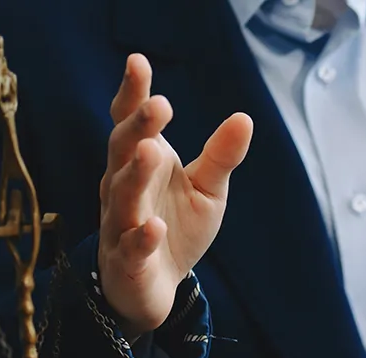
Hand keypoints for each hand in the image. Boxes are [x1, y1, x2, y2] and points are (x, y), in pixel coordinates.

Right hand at [98, 53, 252, 337]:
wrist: (156, 287)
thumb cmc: (176, 227)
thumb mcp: (208, 190)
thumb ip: (221, 157)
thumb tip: (245, 117)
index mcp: (141, 163)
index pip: (131, 122)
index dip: (132, 94)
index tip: (138, 61)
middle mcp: (122, 186)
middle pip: (122, 150)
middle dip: (138, 127)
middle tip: (158, 104)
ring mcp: (120, 222)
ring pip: (122, 194)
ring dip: (135, 173)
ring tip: (151, 150)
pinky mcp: (127, 260)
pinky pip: (131, 246)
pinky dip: (141, 236)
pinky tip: (152, 225)